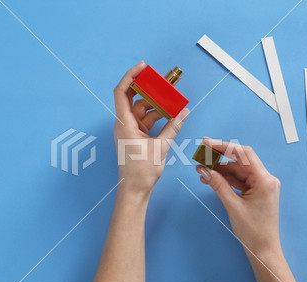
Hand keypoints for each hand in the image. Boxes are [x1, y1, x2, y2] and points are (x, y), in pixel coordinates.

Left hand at [113, 61, 189, 193]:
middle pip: (134, 99)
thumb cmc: (141, 171)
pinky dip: (158, 117)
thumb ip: (173, 127)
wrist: (135, 190)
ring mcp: (130, 131)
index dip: (130, 76)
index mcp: (124, 124)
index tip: (143, 67)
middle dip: (149, 89)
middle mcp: (124, 124)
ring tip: (172, 99)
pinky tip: (171, 114)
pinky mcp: (136, 137)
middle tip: (164, 82)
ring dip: (156, 105)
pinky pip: (147, 121)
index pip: (121, 92)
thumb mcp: (161, 147)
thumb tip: (184, 112)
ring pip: (142, 110)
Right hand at [195, 137, 281, 257]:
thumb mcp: (232, 206)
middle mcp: (266, 179)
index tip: (207, 143)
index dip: (223, 146)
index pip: (243, 155)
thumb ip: (218, 185)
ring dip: (220, 168)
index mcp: (265, 180)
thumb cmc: (253, 231)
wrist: (263, 250)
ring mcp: (262, 185)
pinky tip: (211, 177)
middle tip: (201, 152)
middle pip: (240, 160)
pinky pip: (239, 179)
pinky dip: (225, 178)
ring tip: (201, 168)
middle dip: (220, 156)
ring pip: (238, 169)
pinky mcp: (256, 191)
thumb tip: (204, 169)